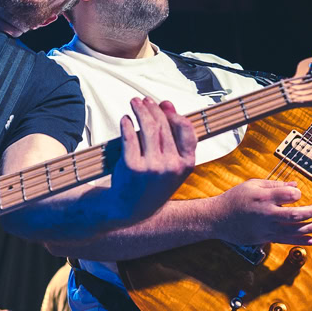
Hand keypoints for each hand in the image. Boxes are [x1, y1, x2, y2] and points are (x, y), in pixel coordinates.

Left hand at [111, 97, 196, 221]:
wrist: (131, 209)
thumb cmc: (152, 184)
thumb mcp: (172, 167)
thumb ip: (173, 138)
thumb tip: (167, 104)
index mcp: (186, 165)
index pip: (186, 130)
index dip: (175, 114)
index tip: (164, 105)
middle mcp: (171, 165)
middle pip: (164, 125)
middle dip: (153, 108)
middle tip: (144, 101)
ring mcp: (152, 166)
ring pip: (148, 128)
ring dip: (140, 110)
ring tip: (134, 103)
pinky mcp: (132, 166)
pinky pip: (130, 137)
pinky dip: (127, 124)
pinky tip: (125, 119)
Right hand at [209, 179, 311, 246]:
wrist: (217, 218)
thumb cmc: (234, 199)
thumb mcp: (251, 185)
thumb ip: (274, 185)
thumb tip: (294, 185)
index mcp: (263, 197)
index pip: (289, 195)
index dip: (297, 194)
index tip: (296, 194)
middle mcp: (266, 213)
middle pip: (295, 215)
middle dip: (311, 212)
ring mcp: (266, 228)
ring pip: (293, 230)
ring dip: (309, 228)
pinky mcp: (264, 238)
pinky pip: (285, 240)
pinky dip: (300, 241)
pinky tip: (311, 240)